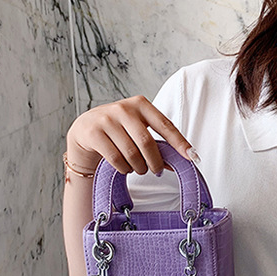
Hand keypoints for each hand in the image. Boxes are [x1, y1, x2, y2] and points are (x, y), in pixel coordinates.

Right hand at [66, 95, 195, 175]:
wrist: (85, 130)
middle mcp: (123, 108)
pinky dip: (123, 168)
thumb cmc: (118, 130)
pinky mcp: (93, 133)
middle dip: (155, 161)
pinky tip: (124, 168)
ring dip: (138, 167)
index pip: (165, 125)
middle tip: (156, 170)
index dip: (179, 142)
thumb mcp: (137, 129)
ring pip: (131, 153)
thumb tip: (178, 162)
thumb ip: (156, 142)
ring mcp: (106, 120)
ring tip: (138, 169)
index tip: (192, 156)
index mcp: (140, 104)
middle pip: (147, 142)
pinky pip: (115, 158)